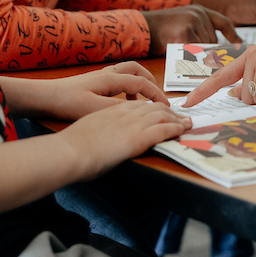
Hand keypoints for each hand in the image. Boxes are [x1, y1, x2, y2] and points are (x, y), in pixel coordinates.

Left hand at [41, 62, 169, 120]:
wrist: (45, 97)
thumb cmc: (67, 103)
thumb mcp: (95, 109)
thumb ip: (119, 109)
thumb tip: (139, 111)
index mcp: (112, 79)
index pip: (142, 83)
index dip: (157, 95)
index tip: (166, 106)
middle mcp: (108, 73)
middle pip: (137, 70)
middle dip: (151, 81)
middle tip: (157, 97)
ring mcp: (100, 76)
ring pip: (127, 72)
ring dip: (138, 83)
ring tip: (140, 101)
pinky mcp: (93, 81)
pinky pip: (118, 78)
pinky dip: (126, 87)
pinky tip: (120, 102)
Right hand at [59, 100, 191, 180]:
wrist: (69, 151)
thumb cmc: (72, 146)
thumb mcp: (89, 129)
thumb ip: (101, 129)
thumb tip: (103, 138)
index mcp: (113, 110)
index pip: (141, 105)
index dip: (154, 108)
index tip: (161, 112)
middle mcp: (126, 113)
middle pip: (155, 107)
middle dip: (170, 111)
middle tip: (180, 117)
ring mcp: (133, 124)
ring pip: (163, 116)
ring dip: (177, 119)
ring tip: (186, 123)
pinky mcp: (138, 138)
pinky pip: (163, 129)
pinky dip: (175, 129)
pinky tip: (182, 130)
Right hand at [141, 5, 239, 54]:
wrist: (141, 27)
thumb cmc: (160, 30)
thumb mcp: (183, 23)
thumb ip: (198, 31)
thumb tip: (214, 50)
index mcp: (200, 10)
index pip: (223, 22)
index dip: (232, 34)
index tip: (239, 44)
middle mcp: (199, 13)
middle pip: (213, 40)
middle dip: (206, 52)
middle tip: (195, 58)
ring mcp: (193, 22)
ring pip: (205, 48)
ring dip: (197, 56)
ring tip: (181, 53)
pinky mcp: (186, 33)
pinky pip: (194, 52)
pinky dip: (190, 58)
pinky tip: (179, 55)